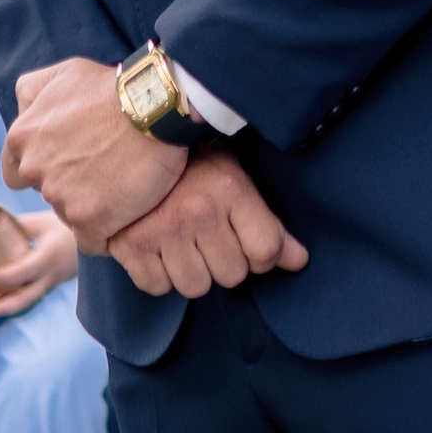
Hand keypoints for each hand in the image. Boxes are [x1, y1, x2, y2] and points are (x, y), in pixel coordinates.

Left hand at [0, 209, 75, 320]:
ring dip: (7, 308)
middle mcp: (49, 275)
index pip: (22, 272)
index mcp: (48, 257)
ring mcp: (50, 283)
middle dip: (3, 307)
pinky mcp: (48, 285)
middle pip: (25, 297)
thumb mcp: (43, 222)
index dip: (1, 276)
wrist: (96, 240)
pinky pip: (31, 296)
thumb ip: (20, 225)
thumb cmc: (66, 228)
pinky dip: (15, 301)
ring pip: (28, 301)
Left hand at [4, 55, 184, 249]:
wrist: (157, 107)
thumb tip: (23, 111)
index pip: (16, 174)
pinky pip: (93, 240)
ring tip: (121, 185)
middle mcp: (35, 170)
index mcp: (22, 138)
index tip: (70, 164)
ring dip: (91, 207)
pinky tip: (128, 211)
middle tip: (103, 170)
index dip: (43, 171)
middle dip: (70, 186)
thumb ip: (32, 92)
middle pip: (48, 195)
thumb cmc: (113, 88)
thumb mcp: (63, 73)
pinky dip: (109, 231)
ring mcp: (61, 198)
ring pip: (70, 216)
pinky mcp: (90, 221)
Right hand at [101, 150, 307, 300]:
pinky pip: (158, 287)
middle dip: (224, 262)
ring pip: (196, 287)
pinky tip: (159, 249)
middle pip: (232, 275)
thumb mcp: (234, 181)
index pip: (266, 251)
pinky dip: (159, 275)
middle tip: (209, 237)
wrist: (132, 145)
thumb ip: (269, 225)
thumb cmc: (191, 166)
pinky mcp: (131, 245)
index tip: (248, 244)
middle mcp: (199, 210)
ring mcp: (163, 229)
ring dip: (192, 272)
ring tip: (184, 243)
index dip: (261, 256)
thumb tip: (299, 261)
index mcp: (230, 189)